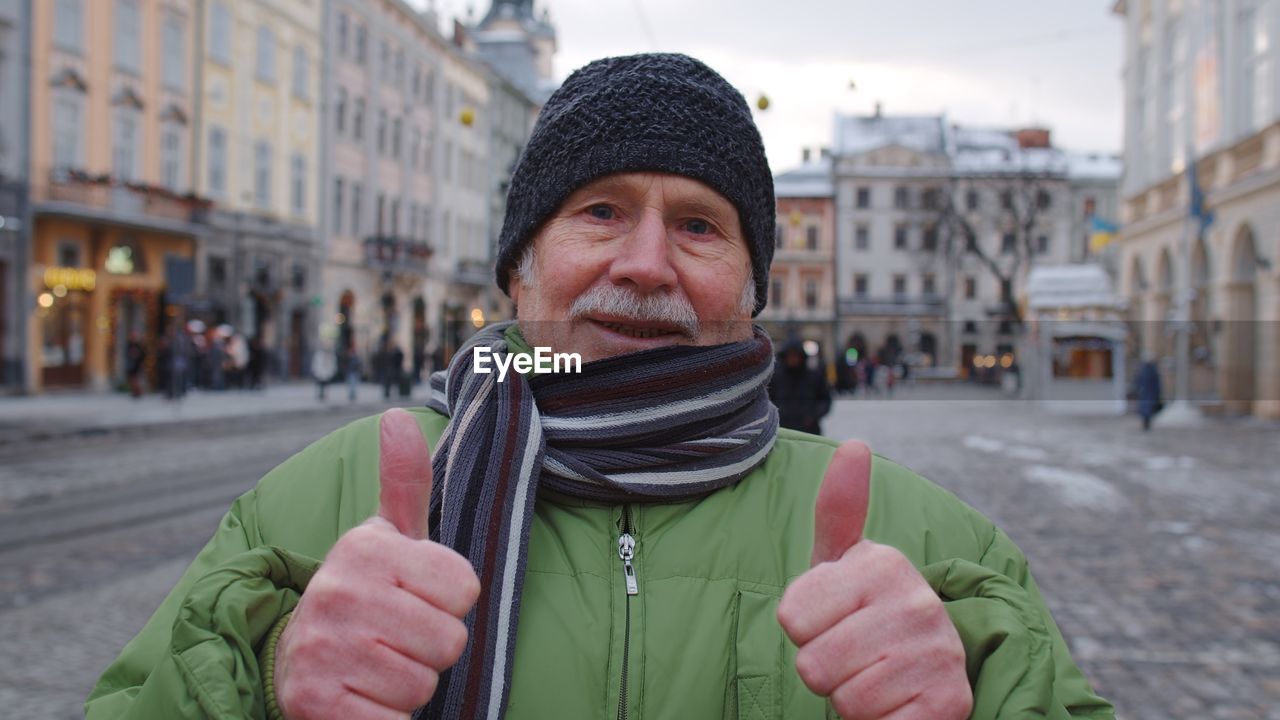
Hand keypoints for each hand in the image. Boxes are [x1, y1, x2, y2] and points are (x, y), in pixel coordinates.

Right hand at [275, 409, 480, 718]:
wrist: (288, 660)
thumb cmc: (361, 594)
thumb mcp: (384, 536)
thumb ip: (403, 482)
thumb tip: (397, 414)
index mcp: (366, 549)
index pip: (465, 588)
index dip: (448, 602)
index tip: (413, 599)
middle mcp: (339, 593)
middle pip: (450, 640)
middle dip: (431, 649)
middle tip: (394, 639)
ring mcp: (323, 650)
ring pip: (424, 684)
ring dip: (407, 686)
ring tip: (375, 666)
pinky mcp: (315, 705)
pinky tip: (361, 699)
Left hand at [776, 441, 971, 719]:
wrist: (926, 680)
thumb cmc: (866, 617)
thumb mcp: (843, 564)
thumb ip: (840, 509)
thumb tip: (855, 445)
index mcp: (882, 562)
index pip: (792, 618)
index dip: (803, 630)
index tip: (835, 622)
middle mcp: (917, 601)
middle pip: (813, 664)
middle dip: (826, 671)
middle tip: (855, 658)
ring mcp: (938, 653)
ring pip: (844, 700)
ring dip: (852, 701)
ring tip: (877, 679)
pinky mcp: (950, 704)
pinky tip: (898, 706)